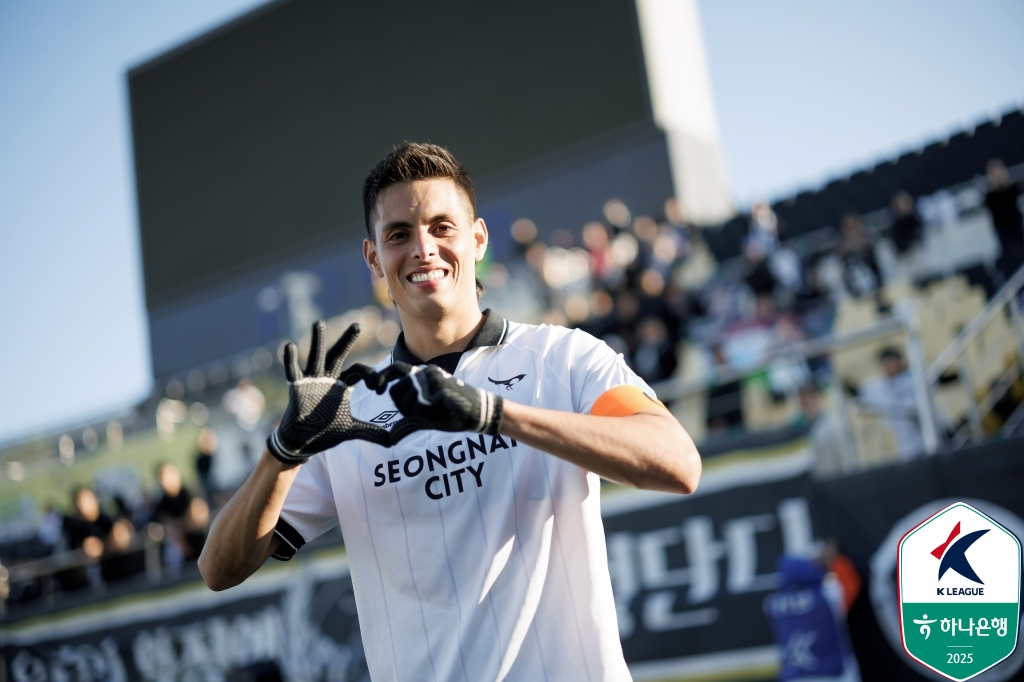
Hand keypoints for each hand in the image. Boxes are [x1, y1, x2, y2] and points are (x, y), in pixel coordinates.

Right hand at [267, 322, 390, 463]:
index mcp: (342, 385)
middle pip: (339, 355)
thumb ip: (371, 432)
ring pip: (316, 357)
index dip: (370, 376)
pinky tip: (289, 346)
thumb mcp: (351, 430)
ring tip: (319, 324)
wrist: (303, 441)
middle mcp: (328, 378)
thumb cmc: (326, 431)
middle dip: (347, 340)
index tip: (378, 388)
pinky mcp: (297, 388)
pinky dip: (290, 360)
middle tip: (357, 325)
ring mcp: (312, 381)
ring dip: (318, 341)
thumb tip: (392, 441)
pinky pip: (293, 371)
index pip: (359, 371)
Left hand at [386, 365, 502, 443]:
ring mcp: (432, 378)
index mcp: (422, 374)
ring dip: (418, 413)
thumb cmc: (452, 412)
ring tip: (436, 411)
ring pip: (406, 401)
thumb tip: (390, 433)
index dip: (381, 378)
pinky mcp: (438, 387)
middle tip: (419, 413)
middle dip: (402, 407)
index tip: (376, 389)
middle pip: (395, 391)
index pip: (394, 370)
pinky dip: (429, 415)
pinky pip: (420, 408)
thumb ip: (409, 411)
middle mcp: (425, 372)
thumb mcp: (427, 412)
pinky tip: (443, 411)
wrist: (479, 412)